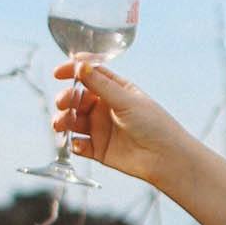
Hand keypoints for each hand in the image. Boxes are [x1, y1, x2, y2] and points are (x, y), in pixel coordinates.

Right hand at [48, 60, 186, 189]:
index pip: (91, 75)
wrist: (166, 159)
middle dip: (67, 99)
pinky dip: (74, 144)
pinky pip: (79, 145)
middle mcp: (107, 108)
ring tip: (61, 124)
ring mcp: (102, 128)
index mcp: (117, 90)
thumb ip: (102, 85)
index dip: (74, 71)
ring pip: (74, 121)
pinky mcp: (99, 149)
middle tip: (63, 102)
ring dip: (64, 120)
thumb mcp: (127, 101)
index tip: (59, 73)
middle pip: (78, 98)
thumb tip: (81, 65)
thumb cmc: (155, 126)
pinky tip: (78, 144)